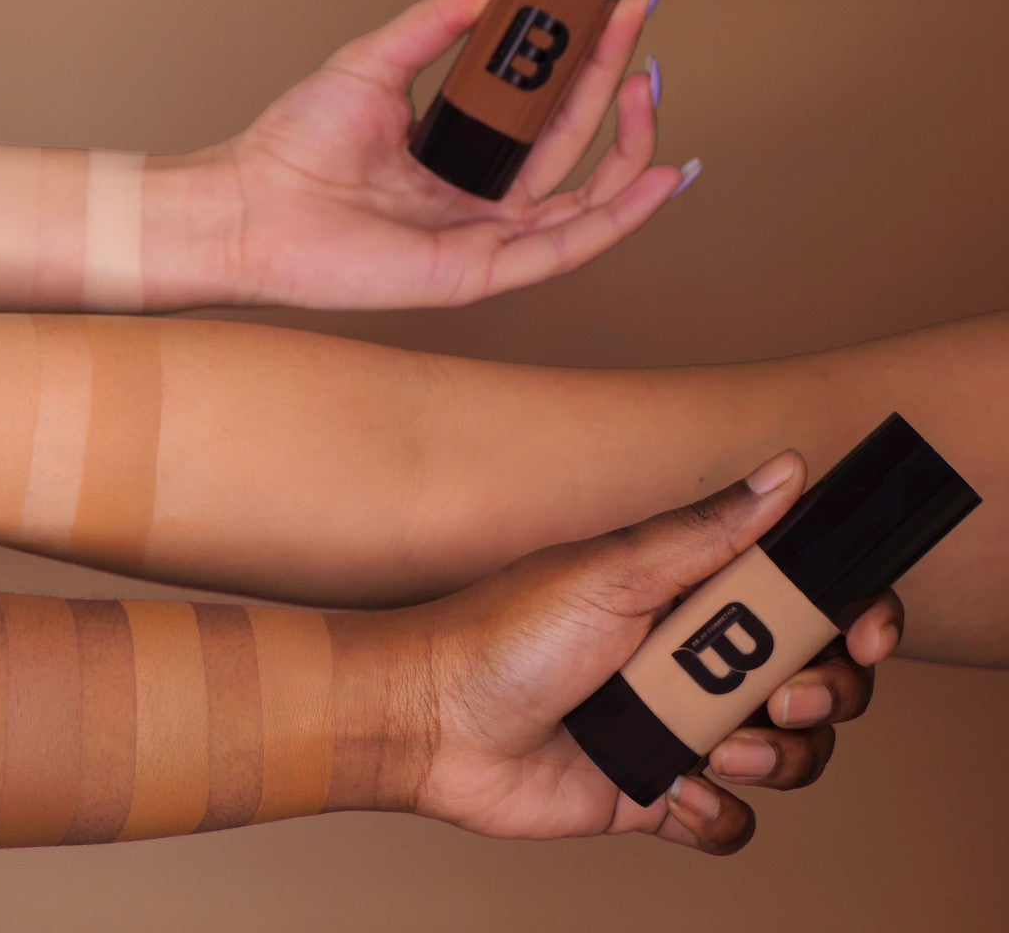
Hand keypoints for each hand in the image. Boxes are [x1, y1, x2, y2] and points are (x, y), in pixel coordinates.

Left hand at [188, 0, 685, 309]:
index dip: (587, 52)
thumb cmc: (291, 148)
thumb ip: (445, 13)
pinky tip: (659, 176)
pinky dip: (618, 217)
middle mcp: (479, 194)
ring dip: (628, 142)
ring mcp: (483, 235)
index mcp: (460, 148)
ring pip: (586, 195)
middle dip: (612, 74)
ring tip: (646, 82)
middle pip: (573, 139)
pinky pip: (565, 247)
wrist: (248, 207)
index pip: (545, 101)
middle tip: (636, 14)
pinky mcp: (477, 270)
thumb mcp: (378, 59)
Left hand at [381, 451, 900, 853]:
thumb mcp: (612, 570)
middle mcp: (697, 662)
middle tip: (778, 695)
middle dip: (822, 694)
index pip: (811, 602)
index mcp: (695, 596)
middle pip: (820, 682)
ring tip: (714, 747)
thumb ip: (706, 532)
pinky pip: (732, 822)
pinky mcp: (655, 793)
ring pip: (789, 755)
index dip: (857, 619)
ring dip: (774, 756)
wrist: (429, 722)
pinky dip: (720, 815)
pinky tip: (677, 791)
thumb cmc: (503, 634)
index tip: (864, 634)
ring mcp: (679, 730)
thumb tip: (787, 470)